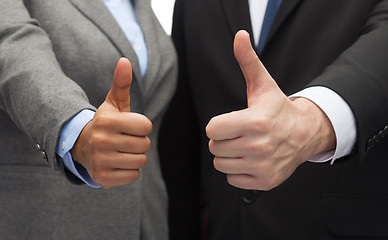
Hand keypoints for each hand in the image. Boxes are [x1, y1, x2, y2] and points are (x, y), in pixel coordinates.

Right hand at [71, 58, 151, 187]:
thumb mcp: (114, 103)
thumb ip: (121, 83)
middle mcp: (101, 141)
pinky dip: (129, 171)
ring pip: (141, 161)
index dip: (142, 126)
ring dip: (135, 156)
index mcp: (106, 121)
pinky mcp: (102, 179)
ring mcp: (100, 161)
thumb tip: (125, 61)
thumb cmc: (107, 124)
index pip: (146, 126)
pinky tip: (117, 163)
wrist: (83, 147)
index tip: (130, 126)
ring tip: (121, 151)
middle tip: (124, 140)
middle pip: (144, 145)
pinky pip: (133, 176)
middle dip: (139, 142)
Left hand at [206, 30, 335, 190]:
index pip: (212, 129)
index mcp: (255, 122)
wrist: (304, 134)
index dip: (218, 124)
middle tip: (239, 133)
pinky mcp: (265, 181)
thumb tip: (240, 35)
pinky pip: (232, 179)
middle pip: (215, 147)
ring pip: (221, 164)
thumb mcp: (262, 84)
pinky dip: (237, 170)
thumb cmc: (278, 109)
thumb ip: (247, 60)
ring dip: (228, 155)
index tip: (231, 121)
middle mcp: (259, 146)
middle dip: (223, 139)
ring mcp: (263, 165)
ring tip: (244, 145)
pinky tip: (251, 158)